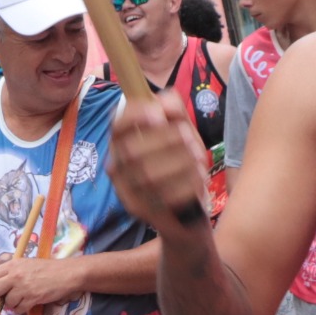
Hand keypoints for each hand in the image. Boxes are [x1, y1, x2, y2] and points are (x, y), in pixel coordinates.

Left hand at [0, 253, 82, 310]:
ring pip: (7, 302)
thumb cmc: (46, 268)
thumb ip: (9, 268)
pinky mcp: (31, 299)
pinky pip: (18, 309)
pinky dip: (20, 309)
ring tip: (19, 300)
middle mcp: (15, 276)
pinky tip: (26, 304)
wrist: (65, 274)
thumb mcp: (26, 263)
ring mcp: (23, 288)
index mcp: (13, 264)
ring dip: (11, 304)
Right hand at [106, 94, 212, 232]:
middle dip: (165, 140)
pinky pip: (162, 197)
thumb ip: (174, 110)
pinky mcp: (139, 210)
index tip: (161, 116)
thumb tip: (165, 104)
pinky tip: (199, 177)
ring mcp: (125, 191)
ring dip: (179, 162)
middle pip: (131, 150)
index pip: (116, 125)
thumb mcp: (180, 131)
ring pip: (148, 175)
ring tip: (199, 158)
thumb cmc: (179, 163)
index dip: (136, 117)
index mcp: (121, 142)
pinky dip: (185, 184)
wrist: (185, 209)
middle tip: (190, 138)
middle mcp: (117, 166)